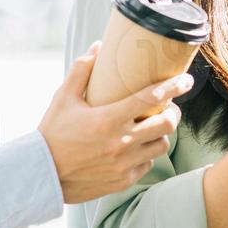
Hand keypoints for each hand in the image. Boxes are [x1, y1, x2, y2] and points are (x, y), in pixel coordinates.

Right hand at [42, 42, 192, 203]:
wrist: (41, 175)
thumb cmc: (52, 133)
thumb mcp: (63, 98)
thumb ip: (82, 71)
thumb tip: (98, 46)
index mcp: (108, 119)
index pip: (151, 98)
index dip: (174, 86)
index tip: (185, 80)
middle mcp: (120, 142)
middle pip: (167, 124)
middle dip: (172, 113)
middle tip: (168, 107)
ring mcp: (124, 164)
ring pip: (161, 145)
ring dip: (160, 134)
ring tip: (151, 127)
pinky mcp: (123, 181)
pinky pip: (148, 164)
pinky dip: (146, 154)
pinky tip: (137, 147)